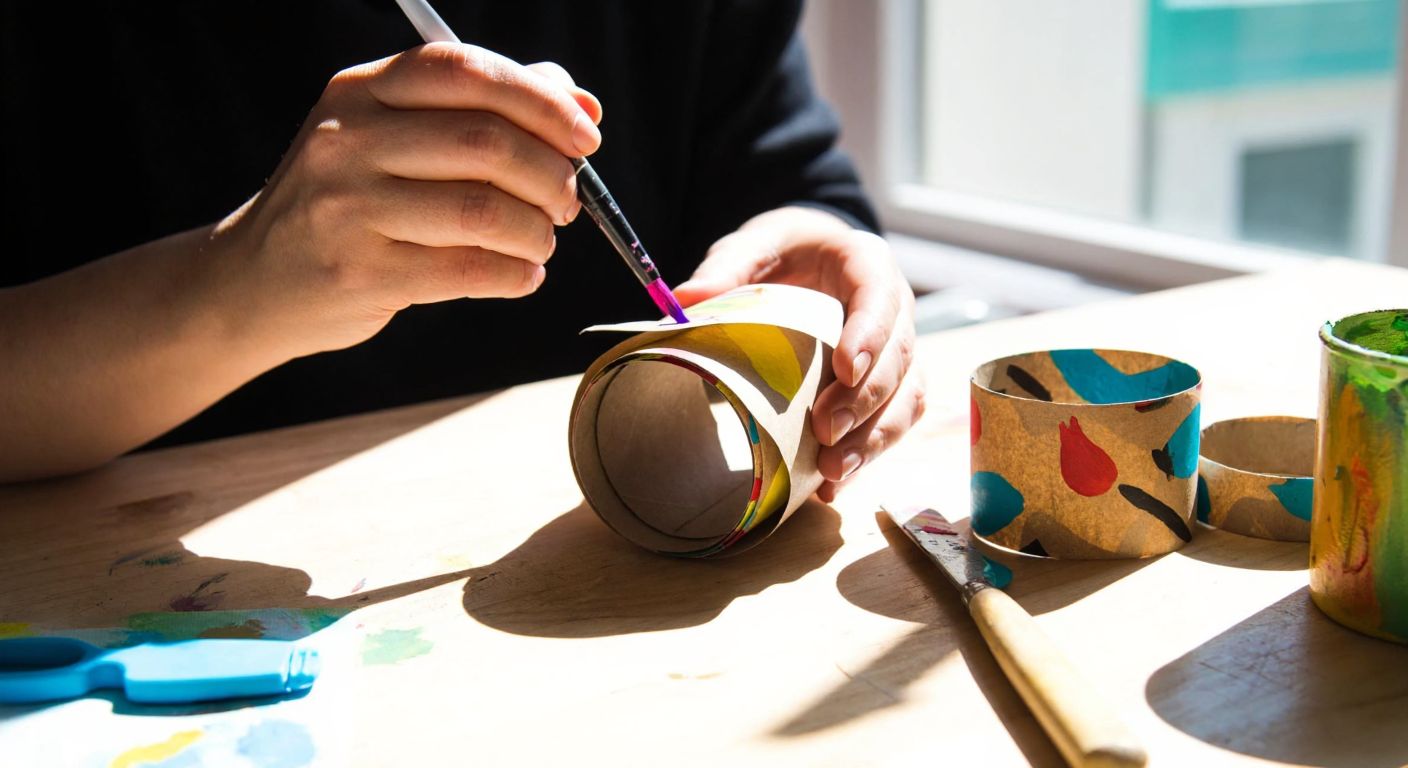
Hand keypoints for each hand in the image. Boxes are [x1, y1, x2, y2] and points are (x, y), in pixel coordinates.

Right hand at [210, 43, 602, 360]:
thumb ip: (483, 112)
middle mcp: (347, 140)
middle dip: (551, 175)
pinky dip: (516, 275)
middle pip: (486, 142)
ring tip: (540, 242)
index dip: (539, 99)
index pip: (463, 70)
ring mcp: (347, 207)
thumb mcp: (395, 138)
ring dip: (537, 231)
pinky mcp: (360, 272)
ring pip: (484, 212)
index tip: (584, 137)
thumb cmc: (349, 203)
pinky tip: (520, 275)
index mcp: (360, 91)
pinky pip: (470, 271)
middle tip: (567, 202)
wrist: (255, 280)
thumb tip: (580, 105)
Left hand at [674, 207, 924, 501]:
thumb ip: (727, 266)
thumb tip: (683, 300)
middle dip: (865, 400)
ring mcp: (898, 351)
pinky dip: (866, 456)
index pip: (881, 298)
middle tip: (825, 431)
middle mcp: (896, 309)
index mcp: (867, 264)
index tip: (845, 369)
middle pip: (900, 358)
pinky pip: (894, 423)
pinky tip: (831, 484)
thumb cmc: (787, 251)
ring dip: (874, 439)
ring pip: (906, 398)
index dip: (870, 336)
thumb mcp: (755, 245)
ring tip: (831, 471)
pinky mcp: (891, 386)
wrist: (812, 260)